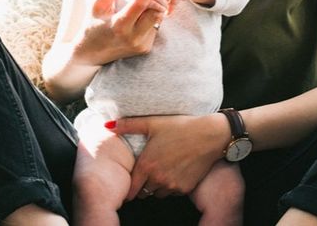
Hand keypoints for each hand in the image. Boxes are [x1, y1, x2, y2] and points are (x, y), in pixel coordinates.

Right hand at [78, 0, 170, 64]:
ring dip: (155, 7)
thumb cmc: (92, 25)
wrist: (92, 53)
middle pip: (156, 10)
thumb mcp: (97, 6)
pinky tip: (139, 18)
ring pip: (158, 18)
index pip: (140, 3)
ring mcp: (141, 45)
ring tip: (143, 3)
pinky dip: (151, 18)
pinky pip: (155, 27)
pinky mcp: (146, 49)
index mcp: (119, 25)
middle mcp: (133, 37)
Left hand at [106, 113, 228, 199]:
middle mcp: (158, 179)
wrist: (210, 135)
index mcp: (147, 165)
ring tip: (162, 171)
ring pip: (158, 194)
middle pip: (143, 193)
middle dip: (143, 185)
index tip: (131, 183)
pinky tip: (175, 172)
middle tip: (148, 173)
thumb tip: (107, 126)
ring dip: (157, 187)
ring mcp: (172, 185)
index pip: (131, 188)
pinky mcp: (185, 188)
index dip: (129, 187)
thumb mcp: (153, 123)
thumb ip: (128, 125)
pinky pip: (173, 193)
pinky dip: (172, 187)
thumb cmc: (180, 127)